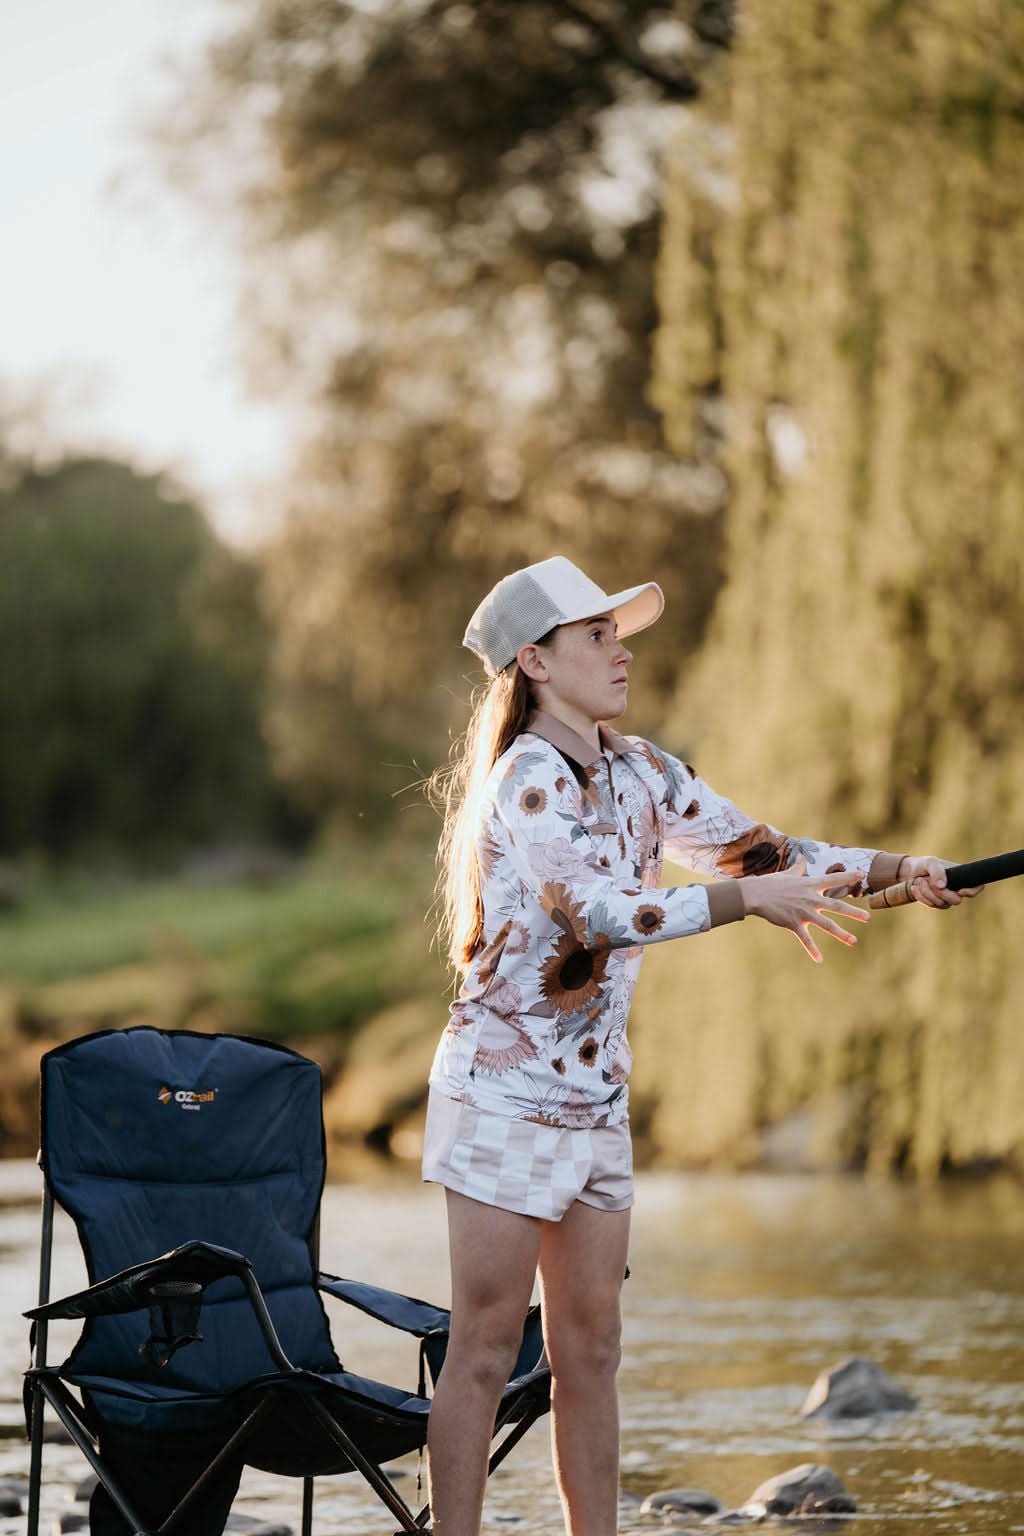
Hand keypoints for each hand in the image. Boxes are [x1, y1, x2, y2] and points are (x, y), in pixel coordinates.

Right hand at [737, 859, 869, 963]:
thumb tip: (801, 857)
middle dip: (853, 912)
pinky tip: (819, 960)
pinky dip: (812, 950)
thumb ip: (797, 867)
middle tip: (867, 917)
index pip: (833, 879)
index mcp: (810, 885)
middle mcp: (811, 899)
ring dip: (841, 934)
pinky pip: (806, 939)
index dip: (848, 877)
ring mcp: (804, 912)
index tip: (862, 875)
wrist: (756, 894)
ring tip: (854, 941)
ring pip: (827, 925)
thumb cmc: (771, 883)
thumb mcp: (787, 873)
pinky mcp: (794, 924)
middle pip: (836, 905)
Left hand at [898, 856, 984, 907]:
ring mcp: (946, 898)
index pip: (977, 886)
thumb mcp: (930, 862)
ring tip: (919, 880)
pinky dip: (921, 897)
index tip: (960, 891)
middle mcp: (956, 888)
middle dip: (940, 893)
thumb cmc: (924, 864)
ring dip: (927, 893)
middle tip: (926, 880)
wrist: (910, 872)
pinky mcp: (936, 903)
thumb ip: (937, 871)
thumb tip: (942, 886)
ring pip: (941, 904)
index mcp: (961, 876)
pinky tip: (915, 887)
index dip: (972, 891)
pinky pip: (931, 905)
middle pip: (956, 900)